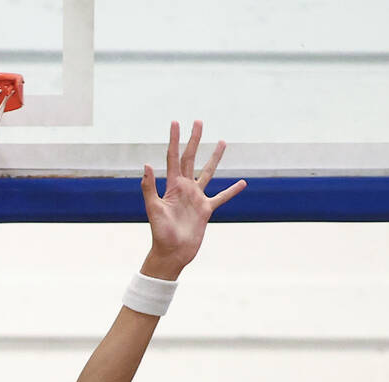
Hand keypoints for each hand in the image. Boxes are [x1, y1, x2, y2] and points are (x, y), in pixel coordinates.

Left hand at [140, 120, 246, 278]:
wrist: (172, 253)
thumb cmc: (160, 233)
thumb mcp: (153, 209)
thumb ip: (150, 188)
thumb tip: (146, 165)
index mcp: (172, 186)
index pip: (173, 158)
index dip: (174, 140)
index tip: (176, 123)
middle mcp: (184, 188)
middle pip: (190, 158)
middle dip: (194, 140)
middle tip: (198, 122)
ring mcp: (196, 198)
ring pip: (208, 172)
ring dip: (215, 157)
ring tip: (222, 141)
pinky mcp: (206, 210)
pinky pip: (221, 197)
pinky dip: (232, 191)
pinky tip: (241, 183)